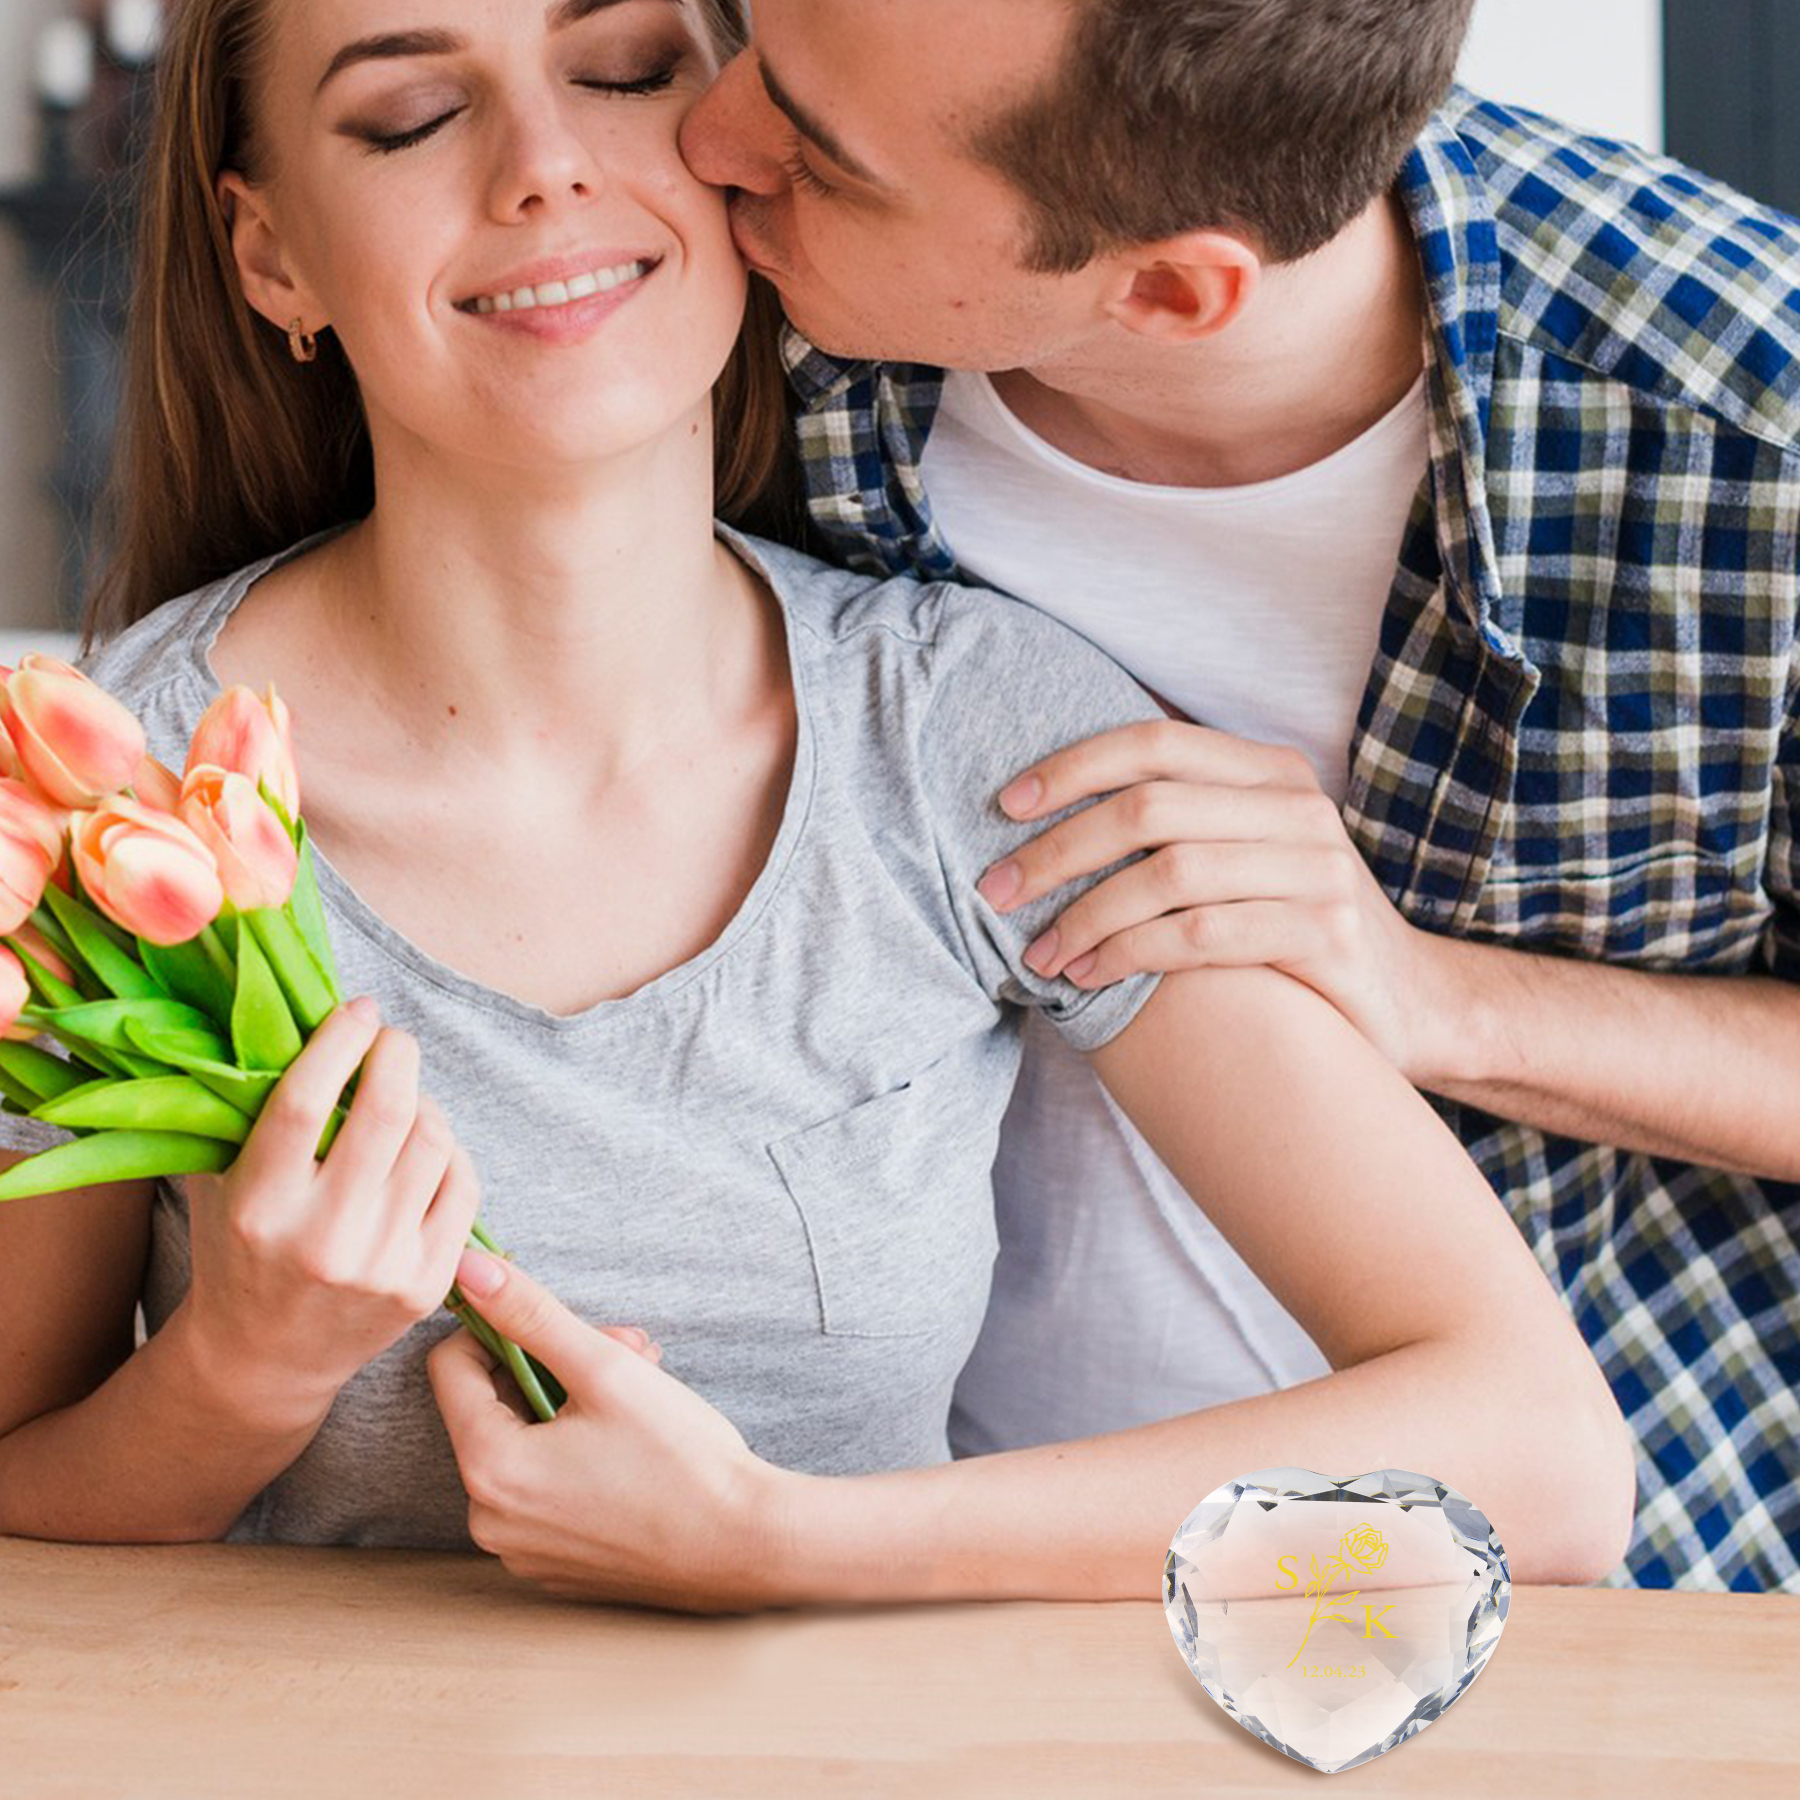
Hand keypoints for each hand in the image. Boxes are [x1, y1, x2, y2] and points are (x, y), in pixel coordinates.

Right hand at [179, 998, 483, 1428]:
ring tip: (404, 1098)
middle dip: (398, 1057)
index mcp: (258, 1210)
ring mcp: (382, 1266)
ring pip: (434, 1144)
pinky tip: (427, 1144)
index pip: (306, 1104)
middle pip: (386, 1114)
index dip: (340, 1042)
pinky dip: (451, 1150)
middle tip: (392, 1040)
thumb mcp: (221, 1184)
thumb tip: (298, 1018)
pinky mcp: (425, 1284)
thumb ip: (247, 1112)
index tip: (358, 1009)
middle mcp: (323, 1241)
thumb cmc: (239, 1252)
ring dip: (426, 1103)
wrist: (264, 1360)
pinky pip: (463, 1186)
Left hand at [427, 1250, 790, 1612]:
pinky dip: (576, 1455)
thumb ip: (531, 1314)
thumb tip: (470, 1268)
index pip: (451, 1368)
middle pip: (496, 1407)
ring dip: (572, 1405)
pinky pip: (544, 1491)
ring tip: (642, 1387)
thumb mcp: (605, 1369)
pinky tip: (633, 1441)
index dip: (496, 1325)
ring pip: (525, 1446)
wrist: (744, 1546)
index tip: (546, 1310)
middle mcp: (490, 1520)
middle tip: (624, 1347)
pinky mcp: (554, 1565)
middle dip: (553, 1364)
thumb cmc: (680, 1459)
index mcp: (490, 1468)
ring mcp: (522, 1550)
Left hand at [976, 720, 1444, 1072]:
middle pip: (1149, 809)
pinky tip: (1089, 976)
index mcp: (1269, 771)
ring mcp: (1317, 867)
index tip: (1004, 807)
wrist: (1410, 1003)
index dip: (1071, 768)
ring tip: (1038, 953)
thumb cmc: (1293, 927)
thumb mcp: (1245, 855)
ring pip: (1168, 874)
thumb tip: (1052, 807)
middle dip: (1057, 851)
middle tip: (995, 891)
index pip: (1153, 744)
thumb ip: (1179, 822)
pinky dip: (1130, 955)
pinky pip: (1201, 935)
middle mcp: (1297, 807)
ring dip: (1085, 916)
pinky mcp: (1324, 932)